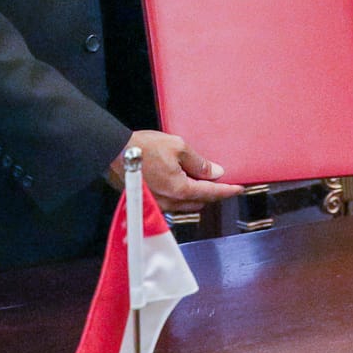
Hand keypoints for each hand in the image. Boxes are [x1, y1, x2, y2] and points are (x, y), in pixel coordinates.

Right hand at [109, 130, 244, 213]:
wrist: (113, 152)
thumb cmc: (145, 147)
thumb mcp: (178, 147)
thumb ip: (199, 163)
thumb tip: (215, 173)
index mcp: (180, 190)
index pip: (211, 193)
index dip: (227, 190)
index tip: (239, 188)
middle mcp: (170, 203)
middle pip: (199, 202)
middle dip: (211, 192)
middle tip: (217, 178)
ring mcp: (158, 205)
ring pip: (186, 204)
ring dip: (195, 194)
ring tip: (199, 178)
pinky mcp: (148, 202)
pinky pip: (172, 203)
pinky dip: (181, 195)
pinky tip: (180, 182)